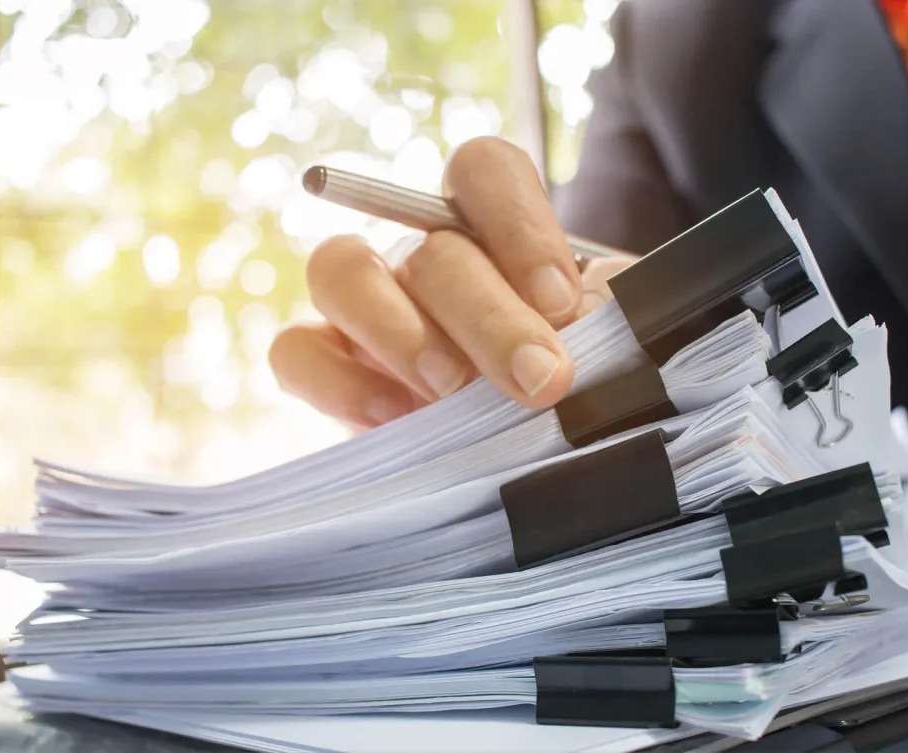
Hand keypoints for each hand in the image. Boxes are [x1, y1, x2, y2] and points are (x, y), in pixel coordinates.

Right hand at [269, 137, 634, 430]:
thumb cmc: (579, 381)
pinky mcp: (327, 367)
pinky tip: (396, 418)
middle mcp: (420, 254)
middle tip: (539, 379)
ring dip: (400, 330)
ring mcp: (365, 306)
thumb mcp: (611, 345)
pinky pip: (296, 352)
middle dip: (488, 316)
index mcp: (492, 228)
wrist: (539, 447)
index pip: (482, 170)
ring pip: (340, 270)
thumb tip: (591, 326)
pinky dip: (338, 382)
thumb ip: (607, 322)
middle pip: (429, 245)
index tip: (559, 299)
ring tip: (450, 391)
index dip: (518, 224)